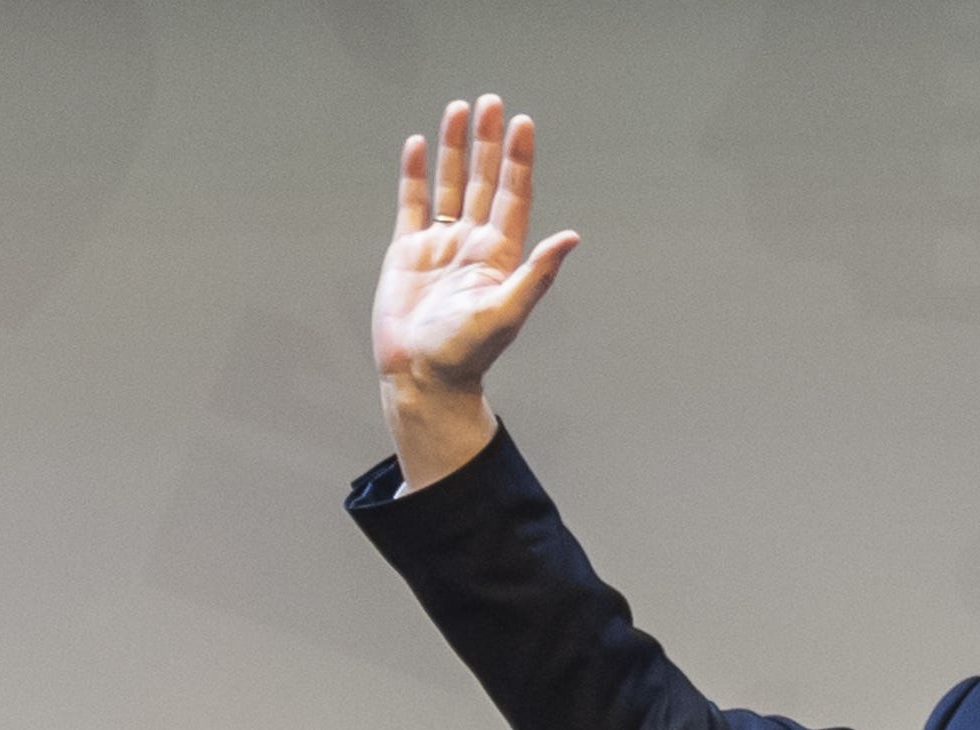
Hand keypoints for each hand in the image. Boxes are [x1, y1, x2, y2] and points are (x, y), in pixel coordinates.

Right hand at [374, 94, 576, 485]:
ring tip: (458, 110)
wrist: (420, 376)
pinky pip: (413, 204)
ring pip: (449, 184)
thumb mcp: (507, 312)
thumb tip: (571, 238)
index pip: (512, 195)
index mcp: (499, 255)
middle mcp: (472, 243)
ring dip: (454, 149)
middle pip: (482, 180)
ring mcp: (439, 245)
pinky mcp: (408, 252)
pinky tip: (420, 146)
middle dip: (487, 142)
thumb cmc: (466, 353)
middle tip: (491, 103)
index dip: (517, 160)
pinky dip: (416, 174)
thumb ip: (537, 274)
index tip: (522, 124)